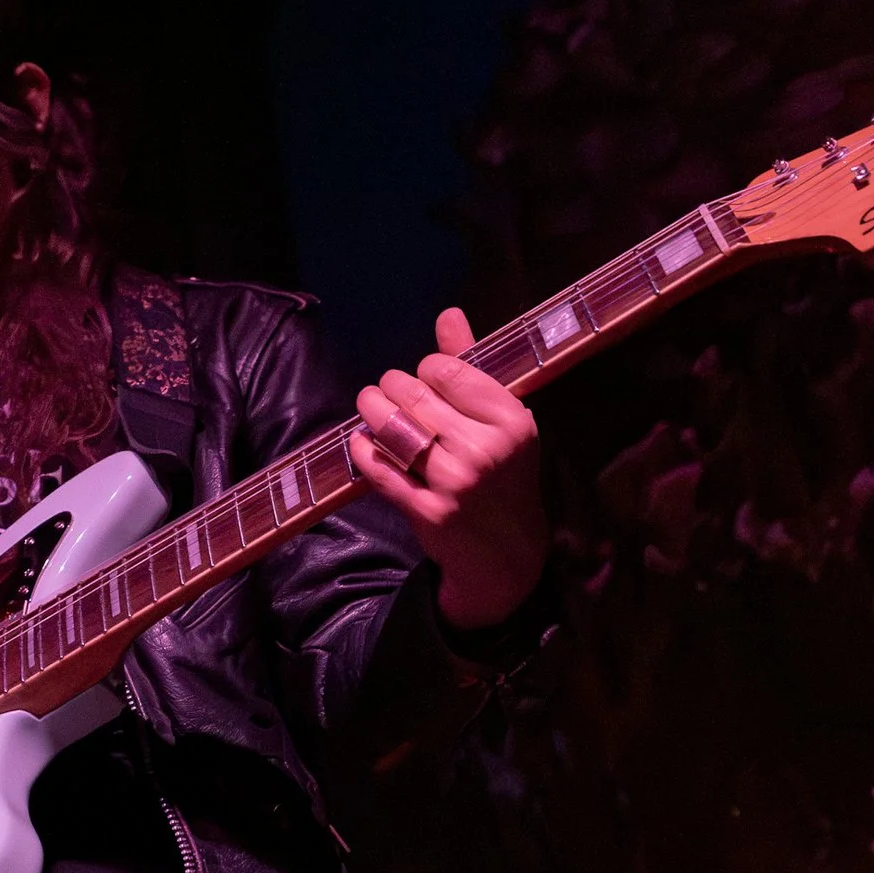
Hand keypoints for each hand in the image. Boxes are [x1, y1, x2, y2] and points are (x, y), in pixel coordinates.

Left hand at [350, 307, 547, 631]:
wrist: (507, 558)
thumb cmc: (503, 477)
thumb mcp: (502, 422)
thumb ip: (471, 367)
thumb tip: (448, 314)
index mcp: (511, 421)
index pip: (445, 369)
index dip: (425, 371)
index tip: (425, 382)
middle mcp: (485, 449)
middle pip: (411, 393)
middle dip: (391, 388)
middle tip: (387, 393)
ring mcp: (455, 483)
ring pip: (390, 427)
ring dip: (371, 411)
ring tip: (370, 408)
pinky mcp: (427, 512)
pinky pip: (379, 468)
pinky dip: (362, 450)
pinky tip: (361, 443)